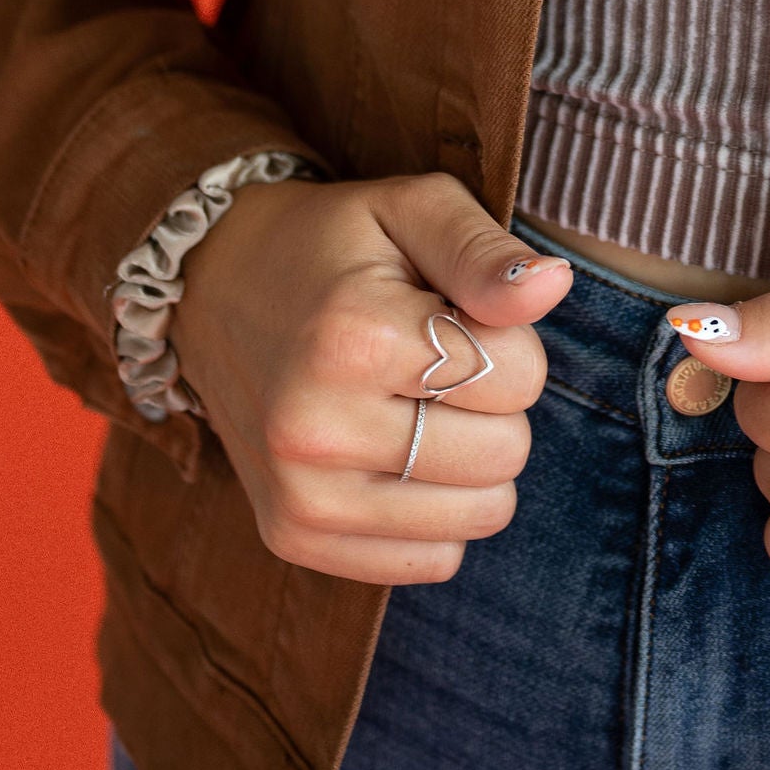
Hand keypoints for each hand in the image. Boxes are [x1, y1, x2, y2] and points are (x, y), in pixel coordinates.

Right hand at [171, 171, 573, 585]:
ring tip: (413, 406)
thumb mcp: (412, 208)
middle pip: (507, 453)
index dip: (509, 340)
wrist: (212, 287)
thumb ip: (486, 251)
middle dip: (493, 404)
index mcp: (352, 339)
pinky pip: (435, 560)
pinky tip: (393, 454)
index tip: (452, 315)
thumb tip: (557, 286)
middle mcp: (315, 430)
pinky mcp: (293, 538)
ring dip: (471, 461)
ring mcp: (300, 497)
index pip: (522, 378)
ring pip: (483, 515)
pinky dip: (436, 511)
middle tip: (432, 363)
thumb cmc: (335, 244)